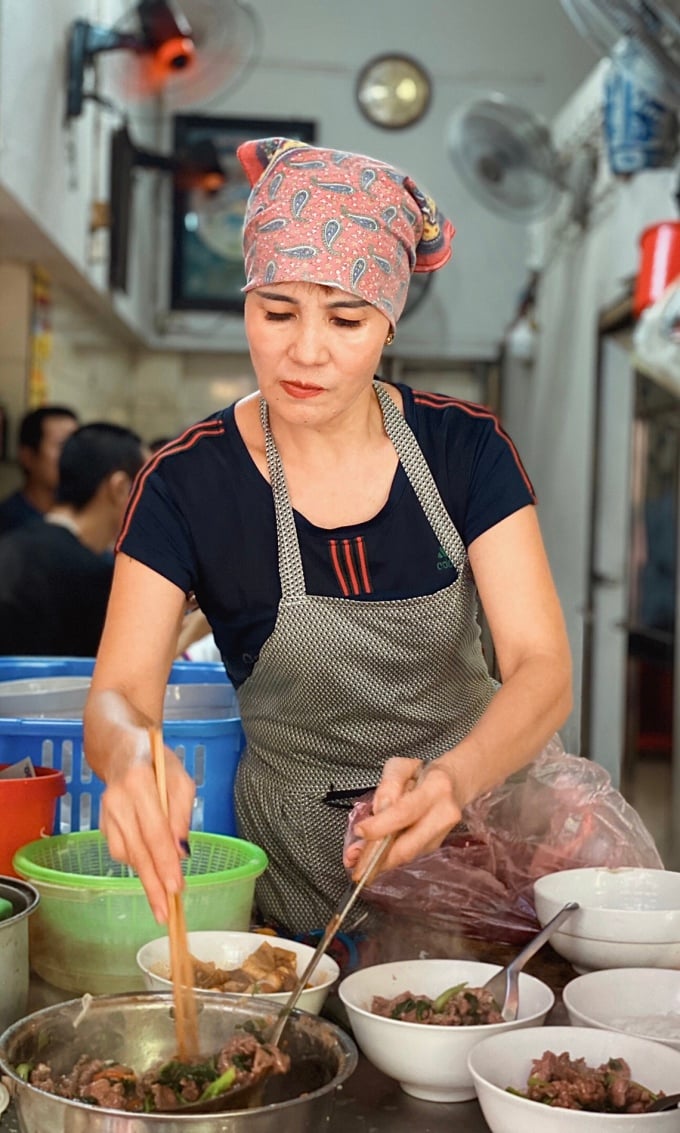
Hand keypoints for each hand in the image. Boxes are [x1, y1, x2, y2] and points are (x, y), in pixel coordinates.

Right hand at [98, 729, 195, 923]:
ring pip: (126, 854)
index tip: (176, 888)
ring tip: (161, 896)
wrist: (120, 747)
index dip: (165, 862)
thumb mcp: (181, 778)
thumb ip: (182, 812)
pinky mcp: (101, 822)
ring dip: (145, 877)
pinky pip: (119, 849)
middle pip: (138, 849)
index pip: (155, 831)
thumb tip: (181, 851)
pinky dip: (135, 861)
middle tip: (165, 912)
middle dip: (153, 884)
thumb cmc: (157, 761)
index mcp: (139, 782)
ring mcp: (105, 812)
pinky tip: (148, 867)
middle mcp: (117, 799)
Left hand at [343, 757, 462, 880]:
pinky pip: (409, 854)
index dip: (381, 825)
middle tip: (354, 862)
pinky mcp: (436, 845)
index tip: (360, 831)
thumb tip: (378, 811)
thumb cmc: (424, 773)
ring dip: (380, 862)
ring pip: (408, 854)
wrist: (456, 783)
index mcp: (436, 788)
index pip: (405, 812)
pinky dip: (389, 858)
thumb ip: (388, 784)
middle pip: (408, 845)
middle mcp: (445, 815)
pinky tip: (373, 858)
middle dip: (378, 857)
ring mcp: (443, 834)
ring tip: (357, 862)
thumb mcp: (402, 766)